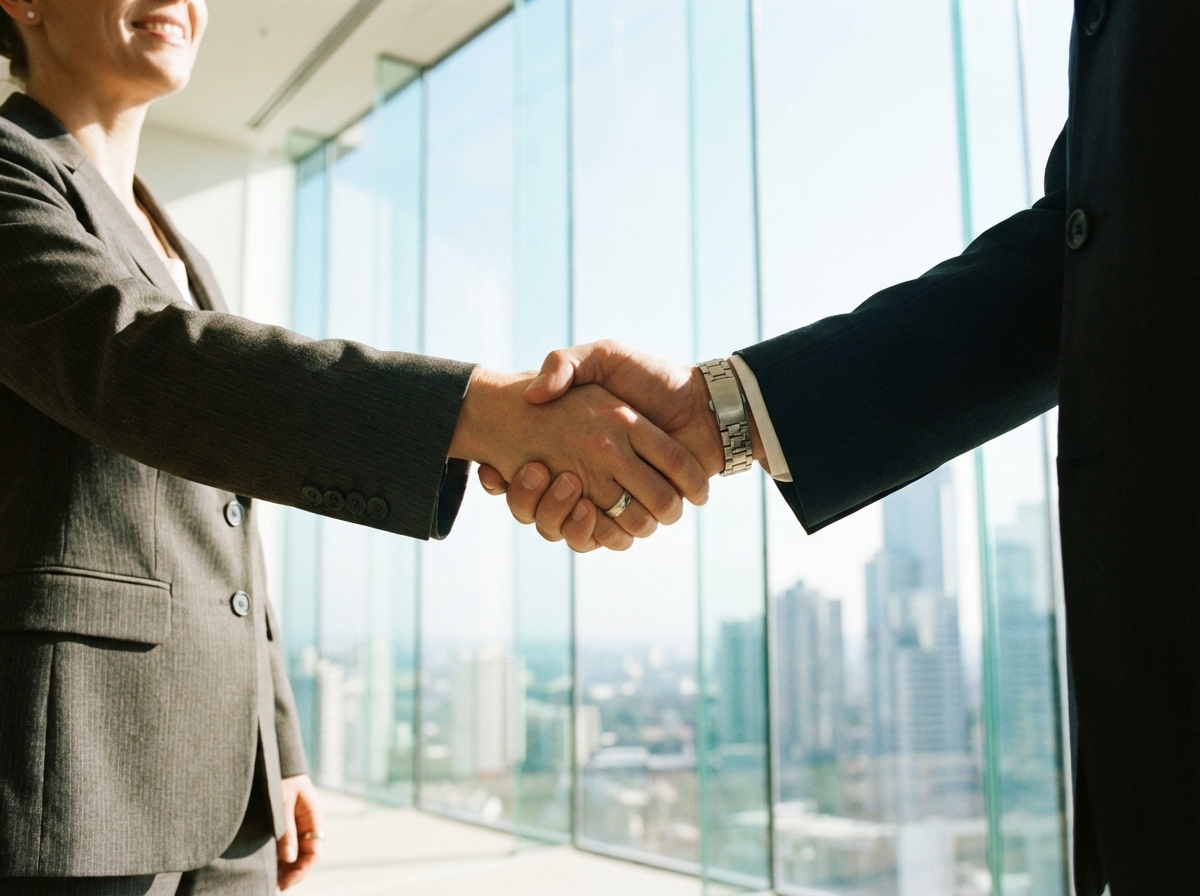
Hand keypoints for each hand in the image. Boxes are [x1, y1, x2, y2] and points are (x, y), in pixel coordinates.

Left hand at [277, 774, 322, 889]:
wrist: (275, 760)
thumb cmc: (280, 779)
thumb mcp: (281, 806)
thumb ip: (286, 831)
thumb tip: (288, 859)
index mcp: (314, 818)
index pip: (315, 852)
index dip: (302, 870)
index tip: (285, 883)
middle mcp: (310, 823)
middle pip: (307, 855)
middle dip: (294, 872)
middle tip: (276, 886)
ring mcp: (301, 823)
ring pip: (298, 851)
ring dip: (287, 866)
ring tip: (272, 879)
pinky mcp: (290, 822)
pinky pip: (290, 844)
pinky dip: (282, 856)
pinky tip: (272, 865)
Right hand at [451, 367, 709, 542]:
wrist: (705, 406)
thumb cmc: (654, 377)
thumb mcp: (604, 356)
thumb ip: (565, 364)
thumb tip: (532, 396)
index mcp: (578, 445)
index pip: (525, 475)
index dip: (506, 479)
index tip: (494, 472)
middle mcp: (591, 475)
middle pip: (542, 510)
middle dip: (529, 500)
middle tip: (530, 472)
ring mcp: (614, 497)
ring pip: (570, 528)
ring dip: (559, 516)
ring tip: (565, 485)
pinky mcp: (636, 514)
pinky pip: (604, 539)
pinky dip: (594, 533)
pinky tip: (586, 507)